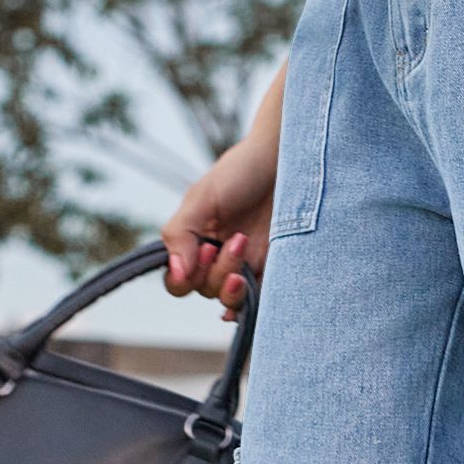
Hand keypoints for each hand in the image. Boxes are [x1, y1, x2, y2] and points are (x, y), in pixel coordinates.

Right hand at [161, 64, 285, 318]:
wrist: (286, 160)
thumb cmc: (241, 172)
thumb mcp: (202, 198)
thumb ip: (180, 233)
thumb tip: (177, 272)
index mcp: (194, 241)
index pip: (178, 280)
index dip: (184, 278)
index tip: (203, 252)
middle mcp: (216, 257)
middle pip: (203, 290)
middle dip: (215, 271)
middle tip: (235, 239)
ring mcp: (244, 265)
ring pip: (228, 297)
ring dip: (232, 283)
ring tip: (245, 246)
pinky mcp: (270, 269)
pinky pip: (257, 299)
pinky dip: (250, 303)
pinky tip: (249, 292)